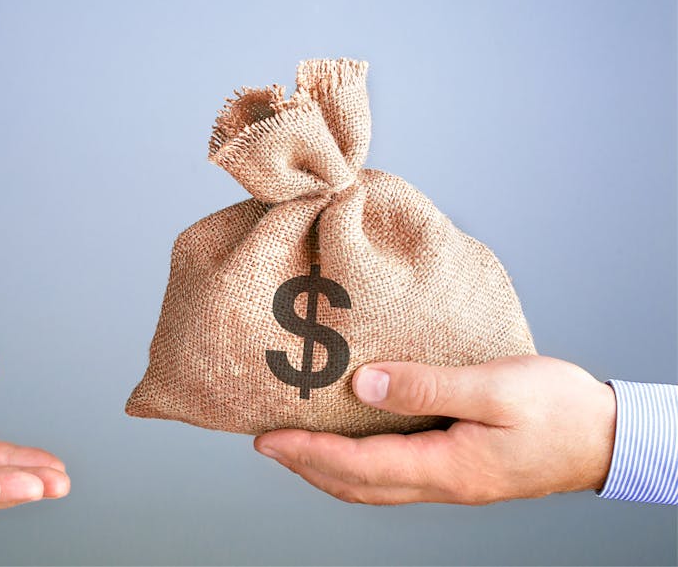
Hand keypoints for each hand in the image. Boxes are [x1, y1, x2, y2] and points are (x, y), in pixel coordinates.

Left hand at [254, 355, 616, 504]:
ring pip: (373, 487)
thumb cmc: (559, 409)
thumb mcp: (494, 387)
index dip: (307, 453)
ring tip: (296, 448)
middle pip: (356, 485)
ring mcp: (451, 482)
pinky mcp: (459, 471)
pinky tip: (353, 444)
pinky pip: (394, 478)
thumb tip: (362, 386)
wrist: (607, 438)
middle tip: (267, 444)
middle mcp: (442, 483)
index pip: (358, 465)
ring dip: (328, 470)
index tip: (268, 439)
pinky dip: (359, 466)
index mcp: (446, 466)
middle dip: (306, 466)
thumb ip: (427, 386)